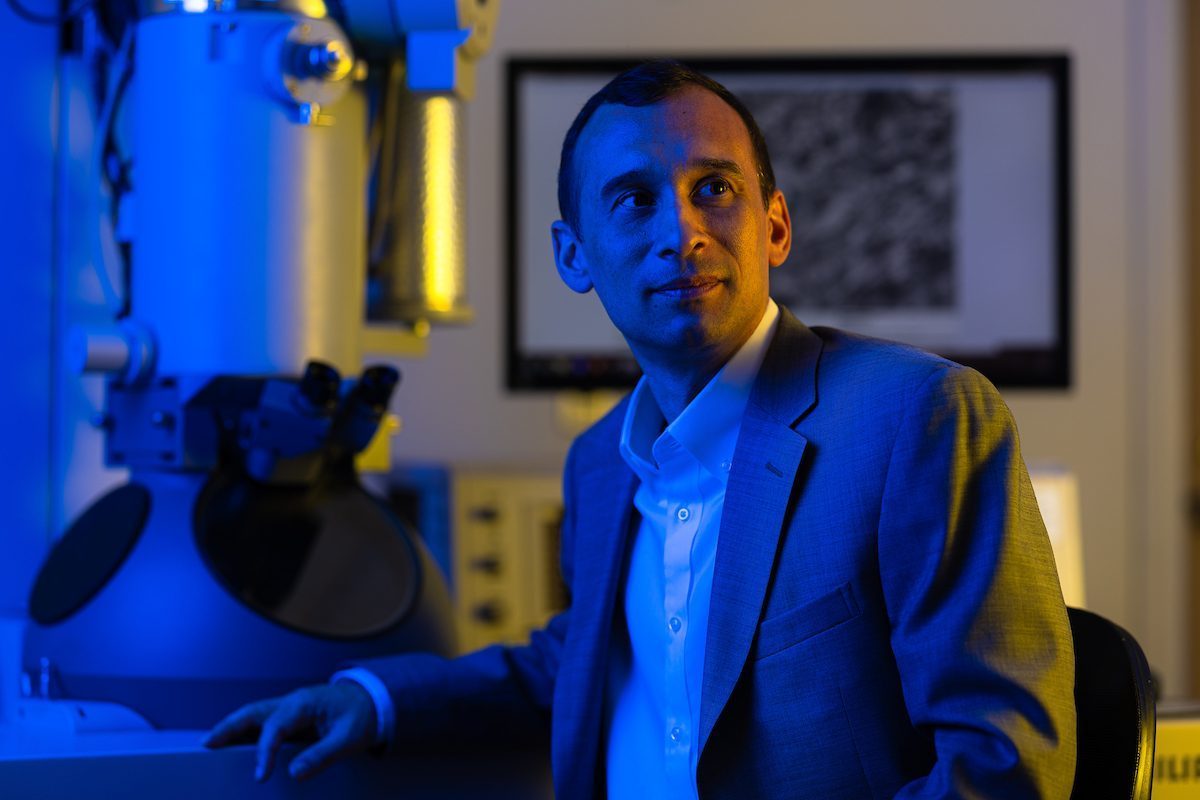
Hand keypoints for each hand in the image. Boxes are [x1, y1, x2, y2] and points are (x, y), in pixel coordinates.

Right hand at [202, 682, 376, 781]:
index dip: (265, 752)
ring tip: (210, 747)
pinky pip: (263, 724)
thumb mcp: (349, 738)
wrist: (373, 701)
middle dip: (228, 727)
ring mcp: (289, 708)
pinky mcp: (290, 718)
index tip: (260, 776)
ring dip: (232, 729)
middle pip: (253, 711)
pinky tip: (235, 747)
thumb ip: (322, 755)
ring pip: (254, 715)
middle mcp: (292, 702)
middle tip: (207, 745)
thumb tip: (295, 773)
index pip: (276, 726)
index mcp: (305, 703)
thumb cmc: (362, 715)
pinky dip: (246, 734)